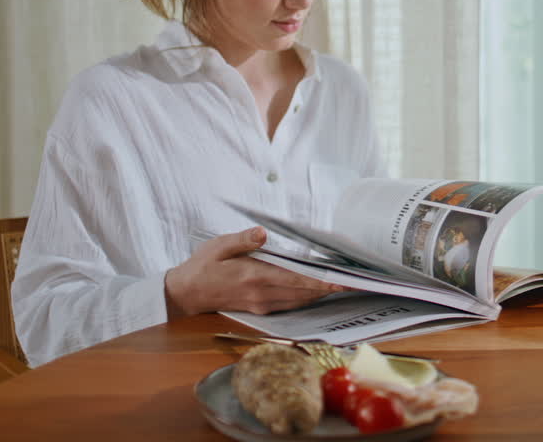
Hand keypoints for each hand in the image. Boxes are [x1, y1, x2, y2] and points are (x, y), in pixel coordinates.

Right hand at [164, 226, 345, 316]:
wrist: (186, 293)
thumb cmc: (203, 266)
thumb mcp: (219, 245)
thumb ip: (242, 239)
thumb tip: (263, 233)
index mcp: (254, 276)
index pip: (297, 279)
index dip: (323, 281)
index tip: (344, 280)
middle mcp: (262, 294)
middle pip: (305, 293)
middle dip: (331, 288)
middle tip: (357, 283)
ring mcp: (262, 304)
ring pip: (300, 301)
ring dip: (322, 294)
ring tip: (345, 285)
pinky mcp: (261, 309)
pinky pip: (291, 305)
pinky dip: (308, 298)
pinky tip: (319, 291)